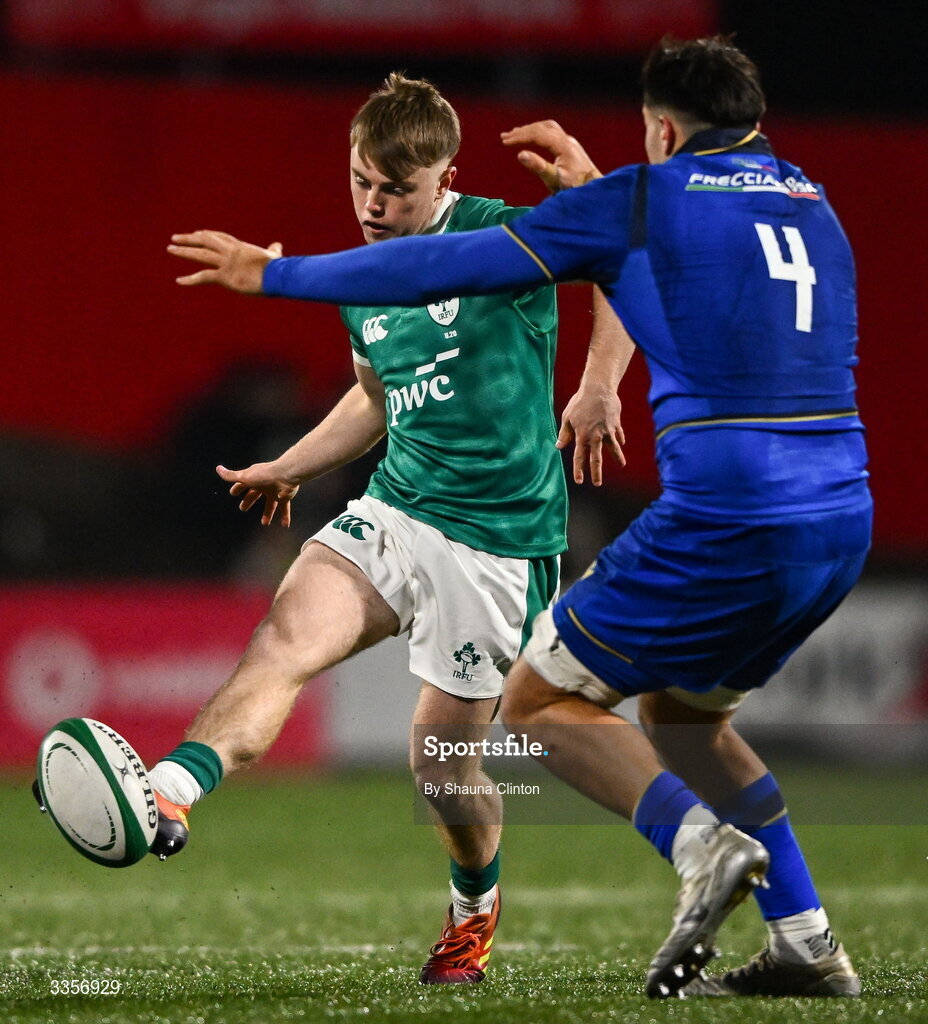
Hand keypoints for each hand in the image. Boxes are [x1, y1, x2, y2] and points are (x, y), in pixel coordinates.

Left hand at [168, 231, 282, 292]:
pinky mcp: (225, 276)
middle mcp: (230, 251)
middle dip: (189, 238)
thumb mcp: (274, 256)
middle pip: (206, 240)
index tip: (197, 234)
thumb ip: (273, 250)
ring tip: (170, 248)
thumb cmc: (278, 268)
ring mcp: (226, 263)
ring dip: (184, 251)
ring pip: (201, 254)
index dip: (207, 235)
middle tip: (175, 238)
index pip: (220, 237)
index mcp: (241, 247)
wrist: (278, 276)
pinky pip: (204, 277)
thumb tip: (278, 245)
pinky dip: (190, 279)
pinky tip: (179, 281)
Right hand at [216, 462, 299, 526]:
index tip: (233, 493)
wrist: (285, 476)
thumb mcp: (245, 476)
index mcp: (254, 478)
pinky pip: (284, 508)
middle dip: (249, 501)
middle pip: (255, 494)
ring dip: (267, 513)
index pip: (243, 483)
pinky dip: (285, 516)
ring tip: (264, 523)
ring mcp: (275, 491)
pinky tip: (285, 525)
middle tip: (243, 508)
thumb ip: (231, 476)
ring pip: (270, 504)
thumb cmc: (264, 476)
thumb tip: (218, 468)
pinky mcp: (284, 497)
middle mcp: (264, 484)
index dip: (238, 488)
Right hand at [501, 120, 601, 192]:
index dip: (520, 137)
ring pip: (547, 128)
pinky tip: (533, 138)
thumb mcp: (555, 180)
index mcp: (563, 145)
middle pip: (541, 128)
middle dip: (522, 132)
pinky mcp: (571, 148)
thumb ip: (538, 166)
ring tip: (515, 134)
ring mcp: (570, 143)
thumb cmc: (576, 188)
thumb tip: (520, 154)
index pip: (537, 134)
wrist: (595, 191)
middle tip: (505, 137)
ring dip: (530, 130)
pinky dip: (539, 133)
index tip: (505, 141)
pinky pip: (552, 133)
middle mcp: (568, 140)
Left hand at [557, 387, 625, 484]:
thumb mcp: (567, 417)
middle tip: (597, 484)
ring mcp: (608, 430)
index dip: (579, 470)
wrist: (599, 388)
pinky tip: (621, 443)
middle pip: (597, 458)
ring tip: (622, 464)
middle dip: (597, 472)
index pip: (579, 457)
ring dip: (618, 457)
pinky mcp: (616, 423)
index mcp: (582, 436)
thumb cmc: (579, 402)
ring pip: (613, 448)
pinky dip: (619, 438)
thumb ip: (564, 433)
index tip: (580, 481)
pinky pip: (618, 433)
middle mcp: (596, 436)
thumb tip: (559, 447)